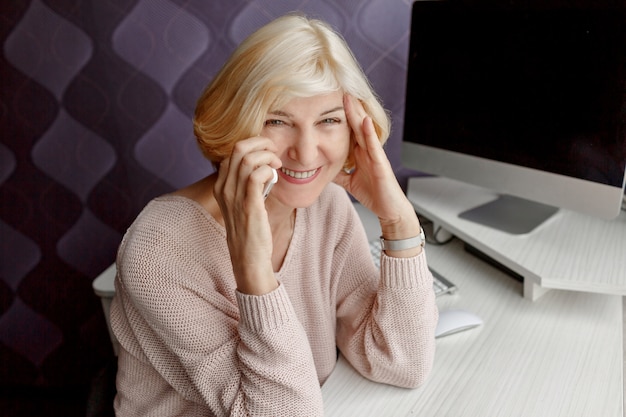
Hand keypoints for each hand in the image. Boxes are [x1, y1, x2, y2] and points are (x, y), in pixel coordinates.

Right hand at [213, 136, 281, 293]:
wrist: (248, 257)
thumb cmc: (249, 230)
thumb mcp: (241, 204)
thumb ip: (246, 185)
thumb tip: (263, 167)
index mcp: (220, 186)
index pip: (232, 152)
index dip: (252, 145)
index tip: (267, 152)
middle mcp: (224, 188)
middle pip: (238, 148)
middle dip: (261, 143)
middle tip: (274, 151)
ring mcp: (234, 196)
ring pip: (247, 158)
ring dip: (267, 155)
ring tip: (276, 163)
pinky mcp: (249, 205)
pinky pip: (257, 175)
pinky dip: (269, 170)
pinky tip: (274, 177)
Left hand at [334, 95, 415, 229]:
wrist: (390, 210)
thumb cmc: (375, 194)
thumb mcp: (349, 182)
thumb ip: (338, 174)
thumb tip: (320, 170)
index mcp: (361, 153)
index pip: (349, 130)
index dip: (341, 116)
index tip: (330, 101)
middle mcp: (369, 151)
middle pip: (356, 125)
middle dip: (349, 108)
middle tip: (339, 89)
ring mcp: (376, 155)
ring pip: (365, 131)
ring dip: (357, 114)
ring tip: (350, 98)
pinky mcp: (381, 164)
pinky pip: (374, 146)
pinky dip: (369, 133)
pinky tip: (364, 121)